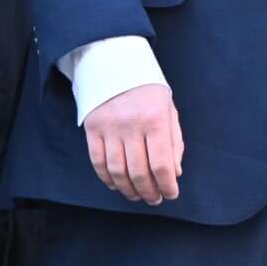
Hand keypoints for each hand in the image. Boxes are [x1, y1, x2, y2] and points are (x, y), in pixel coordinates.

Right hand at [83, 83, 183, 205]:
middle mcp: (131, 125)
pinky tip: (117, 185)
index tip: (171, 194)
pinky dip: (107, 178)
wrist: (115, 65)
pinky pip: (98, 161)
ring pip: (117, 170)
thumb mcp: (169, 111)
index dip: (167, 185)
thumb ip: (174, 142)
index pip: (161, 163)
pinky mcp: (92, 129)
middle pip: (139, 171)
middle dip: (149, 191)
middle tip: (155, 199)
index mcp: (155, 120)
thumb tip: (175, 173)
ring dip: (128, 189)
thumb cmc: (149, 91)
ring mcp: (108, 128)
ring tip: (138, 196)